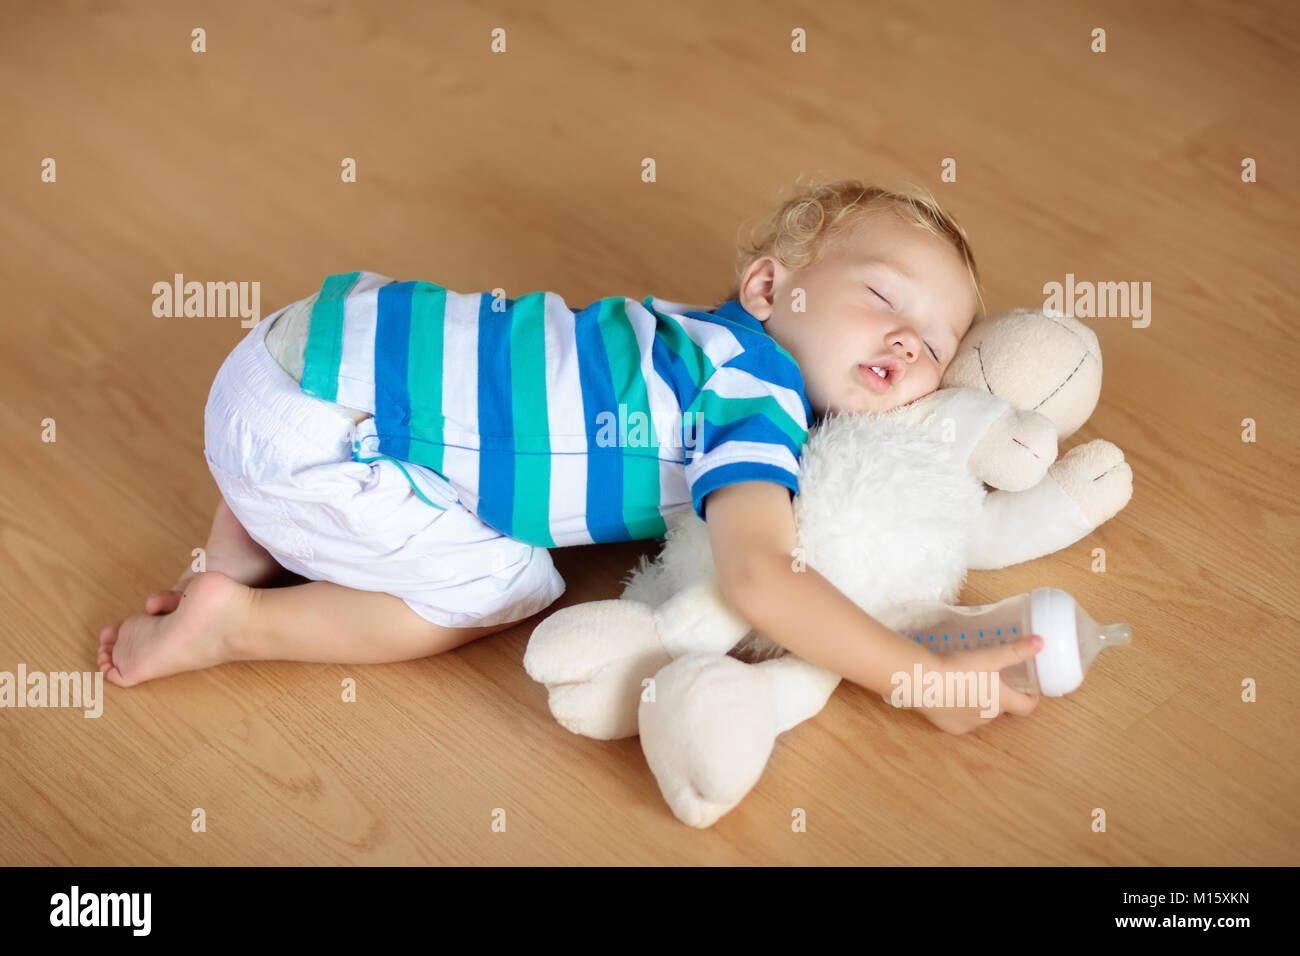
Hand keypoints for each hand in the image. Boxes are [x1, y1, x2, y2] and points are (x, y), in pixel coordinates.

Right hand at [903, 634, 1043, 734]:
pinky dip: (960, 711)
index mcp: (1001, 701)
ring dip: (980, 704)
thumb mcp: (989, 656)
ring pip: (981, 715)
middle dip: (1001, 696)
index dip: (1031, 698)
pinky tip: (951, 697)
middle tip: (993, 678)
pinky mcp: (949, 727)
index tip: (1029, 688)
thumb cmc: (957, 668)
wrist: (922, 681)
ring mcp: (967, 724)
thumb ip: (1015, 650)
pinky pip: (961, 721)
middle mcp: (988, 717)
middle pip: (1002, 709)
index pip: (1027, 707)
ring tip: (970, 684)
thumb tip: (1041, 643)